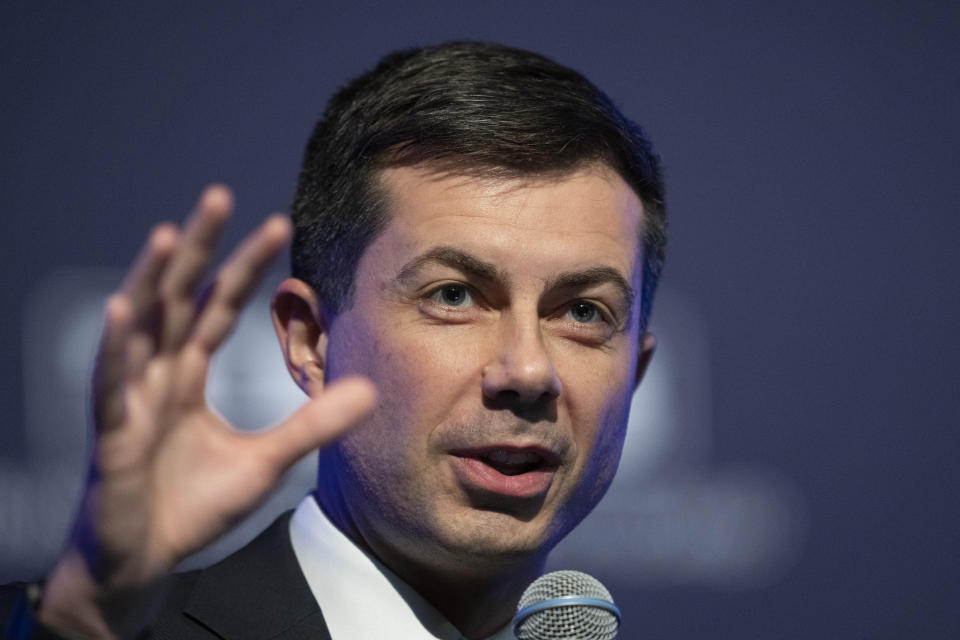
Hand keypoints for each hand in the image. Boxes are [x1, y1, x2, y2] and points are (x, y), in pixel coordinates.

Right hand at [39, 186, 375, 636]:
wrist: (147, 559)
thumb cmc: (193, 504)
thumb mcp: (266, 461)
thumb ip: (312, 424)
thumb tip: (370, 389)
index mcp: (188, 375)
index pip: (218, 307)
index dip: (244, 267)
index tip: (278, 224)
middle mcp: (156, 375)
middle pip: (178, 299)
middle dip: (197, 249)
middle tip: (218, 194)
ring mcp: (131, 401)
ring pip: (139, 328)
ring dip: (150, 281)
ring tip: (168, 236)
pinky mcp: (112, 436)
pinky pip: (111, 386)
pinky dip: (115, 348)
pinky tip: (123, 310)